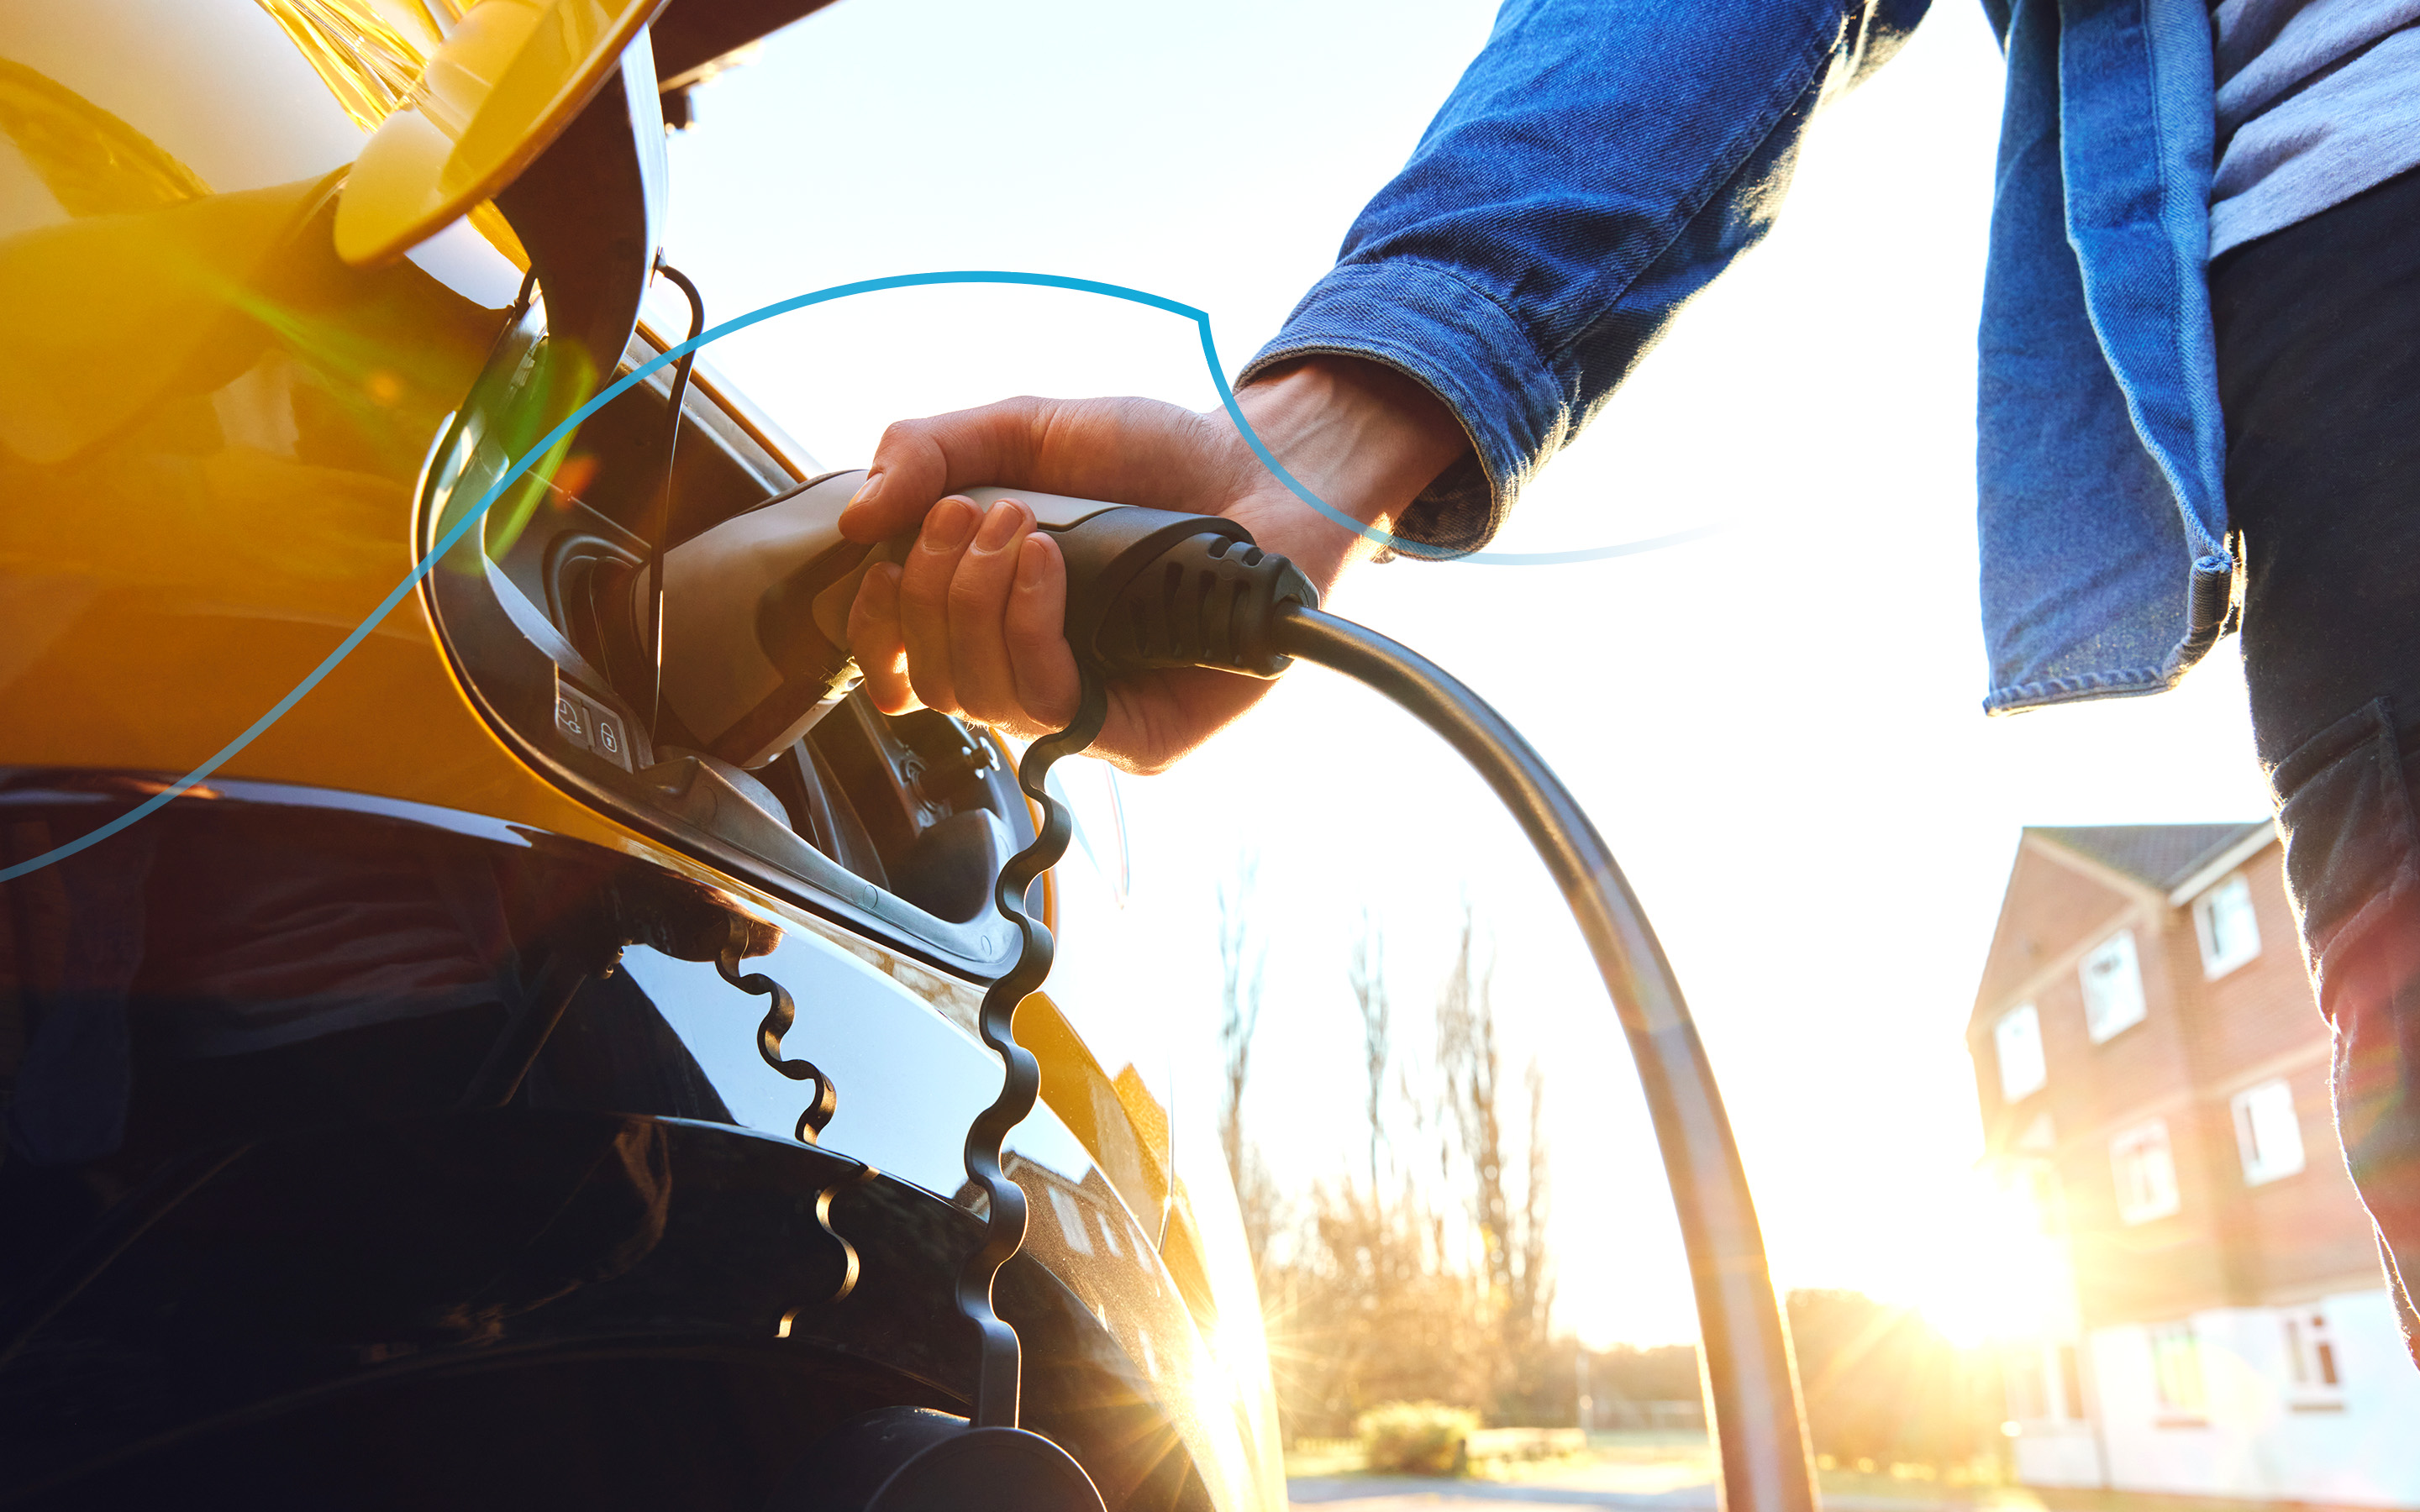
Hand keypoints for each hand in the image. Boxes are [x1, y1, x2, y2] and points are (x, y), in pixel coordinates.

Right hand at [842, 358, 1470, 772]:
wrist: (1261, 466)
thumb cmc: (1150, 457)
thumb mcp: (1020, 430)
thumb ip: (929, 451)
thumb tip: (854, 521)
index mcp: (990, 620)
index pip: (898, 666)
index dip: (871, 628)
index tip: (881, 559)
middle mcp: (1031, 674)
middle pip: (927, 681)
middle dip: (930, 589)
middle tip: (974, 514)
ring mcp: (1085, 710)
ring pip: (977, 700)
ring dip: (975, 602)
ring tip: (1020, 528)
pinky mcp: (1139, 737)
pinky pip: (1049, 710)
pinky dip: (1026, 631)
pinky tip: (1046, 566)